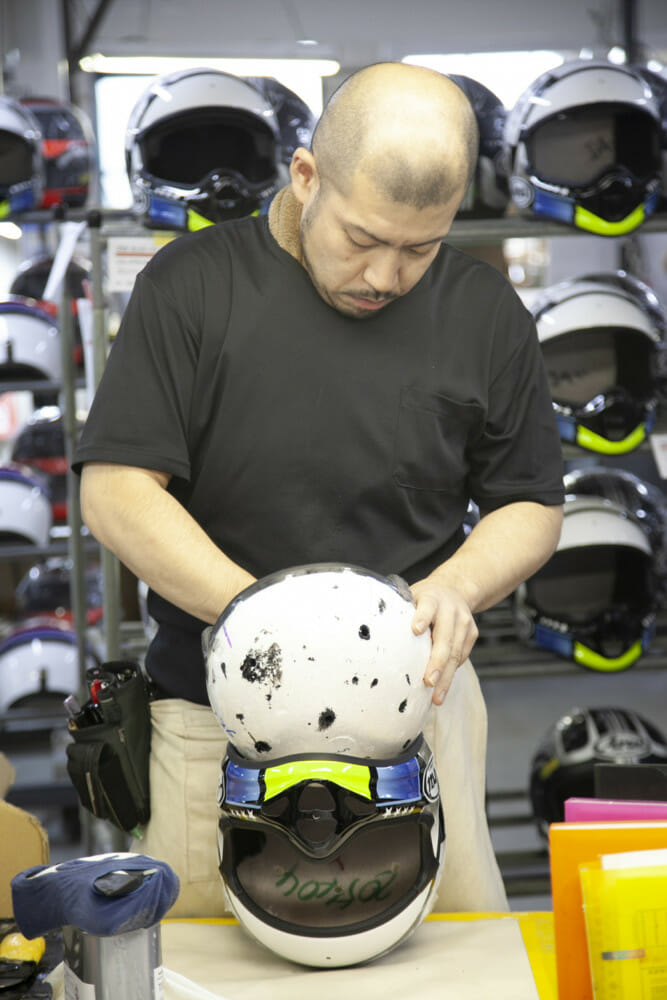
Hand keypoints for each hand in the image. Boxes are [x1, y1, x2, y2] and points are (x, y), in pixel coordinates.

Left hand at [410, 576, 477, 704]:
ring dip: (446, 677)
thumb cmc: (426, 599)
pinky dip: (452, 673)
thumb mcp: (412, 597)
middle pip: (445, 638)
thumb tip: (382, 642)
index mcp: (431, 598)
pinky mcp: (472, 633)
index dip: (421, 618)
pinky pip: (462, 657)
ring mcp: (464, 622)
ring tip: (436, 696)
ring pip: (456, 653)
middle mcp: (450, 609)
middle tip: (428, 681)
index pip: (426, 607)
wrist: (455, 589)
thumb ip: (403, 614)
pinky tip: (443, 687)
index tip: (416, 630)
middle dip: (437, 662)